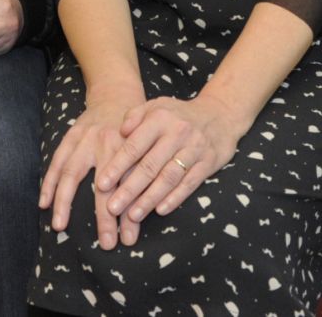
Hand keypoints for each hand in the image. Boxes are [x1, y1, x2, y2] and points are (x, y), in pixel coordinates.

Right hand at [39, 89, 142, 249]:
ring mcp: (85, 139)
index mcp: (130, 148)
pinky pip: (57, 161)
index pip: (128, 187)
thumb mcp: (146, 148)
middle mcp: (107, 143)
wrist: (116, 95)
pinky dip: (48, 182)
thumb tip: (140, 216)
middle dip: (104, 216)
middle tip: (104, 243)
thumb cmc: (135, 131)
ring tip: (60, 226)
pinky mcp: (70, 136)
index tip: (127, 240)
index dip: (127, 215)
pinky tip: (44, 203)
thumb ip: (143, 177)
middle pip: (103, 185)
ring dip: (64, 201)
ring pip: (72, 173)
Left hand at [99, 97, 244, 227]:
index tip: (102, 184)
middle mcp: (177, 133)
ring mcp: (194, 148)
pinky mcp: (209, 163)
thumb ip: (134, 116)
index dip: (117, 166)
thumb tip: (120, 131)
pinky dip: (174, 198)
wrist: (220, 114)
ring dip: (149, 199)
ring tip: (132, 215)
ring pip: (168, 178)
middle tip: (112, 208)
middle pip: (149, 166)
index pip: (134, 145)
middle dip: (129, 189)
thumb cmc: (178, 115)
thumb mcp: (156, 106)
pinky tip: (160, 210)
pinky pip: (189, 183)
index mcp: (159, 117)